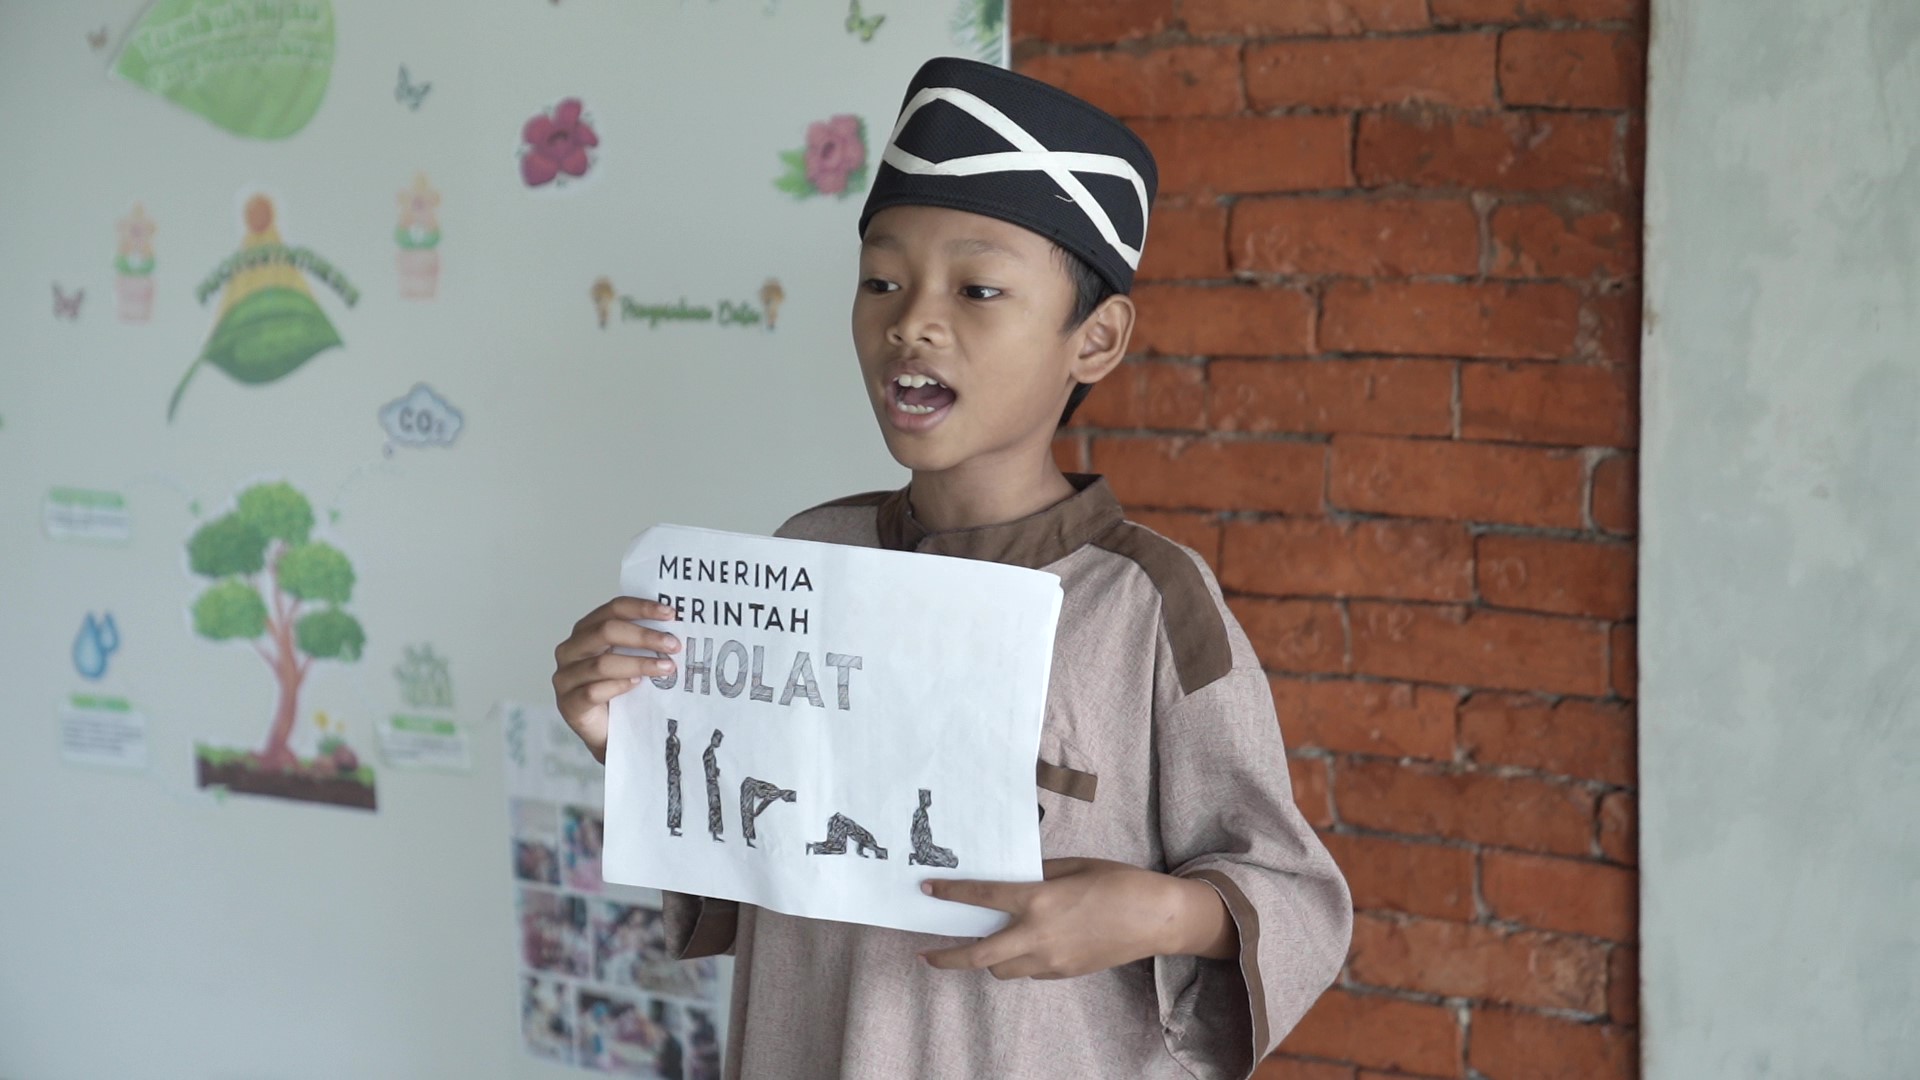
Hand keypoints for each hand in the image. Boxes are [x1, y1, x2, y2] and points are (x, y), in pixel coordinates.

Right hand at [551, 596, 680, 762]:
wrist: (610, 734)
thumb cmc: (622, 691)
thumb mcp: (632, 661)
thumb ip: (642, 643)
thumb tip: (675, 627)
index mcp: (586, 631)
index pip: (613, 609)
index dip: (641, 607)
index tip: (670, 613)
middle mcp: (570, 650)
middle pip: (606, 631)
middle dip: (644, 636)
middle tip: (673, 644)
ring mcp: (565, 678)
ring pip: (602, 663)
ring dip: (639, 664)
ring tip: (666, 667)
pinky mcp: (568, 704)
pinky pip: (593, 691)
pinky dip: (618, 686)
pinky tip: (637, 685)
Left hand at [918, 857, 1235, 979]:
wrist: (1156, 918)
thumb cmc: (1118, 882)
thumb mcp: (1073, 865)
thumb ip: (1037, 873)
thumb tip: (1013, 877)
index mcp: (1039, 900)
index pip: (983, 897)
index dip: (951, 894)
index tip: (928, 890)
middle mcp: (1038, 935)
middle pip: (979, 955)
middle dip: (947, 957)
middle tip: (926, 953)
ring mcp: (1051, 960)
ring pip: (1002, 969)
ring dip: (986, 959)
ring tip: (981, 945)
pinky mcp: (1064, 973)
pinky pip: (1029, 971)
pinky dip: (1018, 960)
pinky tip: (1024, 945)